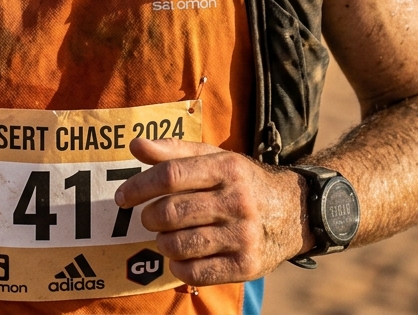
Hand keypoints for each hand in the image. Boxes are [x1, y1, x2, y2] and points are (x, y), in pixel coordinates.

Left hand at [113, 138, 313, 284]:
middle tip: (147, 218)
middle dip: (149, 217)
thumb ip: (174, 151)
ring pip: (180, 244)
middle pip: (171, 212)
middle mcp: (237, 201)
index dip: (140, 186)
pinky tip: (179, 255)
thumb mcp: (214, 158)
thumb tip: (135, 146)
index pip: (171, 175)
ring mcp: (243, 236)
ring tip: (164, 236)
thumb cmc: (241, 181)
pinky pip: (195, 271)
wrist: (294, 211)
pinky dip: (177, 265)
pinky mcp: (247, 266)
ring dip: (161, 242)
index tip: (122, 197)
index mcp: (226, 168)